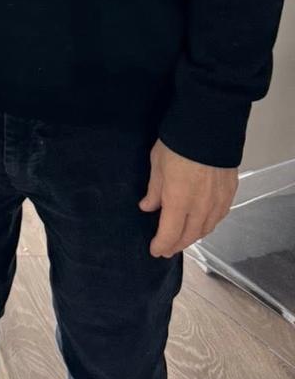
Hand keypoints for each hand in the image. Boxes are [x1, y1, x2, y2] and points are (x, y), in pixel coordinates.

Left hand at [139, 139, 237, 257]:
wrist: (208, 128)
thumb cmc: (177, 144)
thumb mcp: (157, 164)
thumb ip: (154, 190)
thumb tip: (148, 207)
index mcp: (179, 202)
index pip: (169, 234)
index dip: (161, 245)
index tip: (154, 250)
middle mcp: (200, 208)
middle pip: (189, 236)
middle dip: (176, 244)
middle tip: (167, 248)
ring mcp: (217, 202)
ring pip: (206, 229)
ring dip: (193, 237)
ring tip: (183, 238)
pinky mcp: (229, 194)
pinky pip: (218, 217)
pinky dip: (208, 224)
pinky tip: (202, 223)